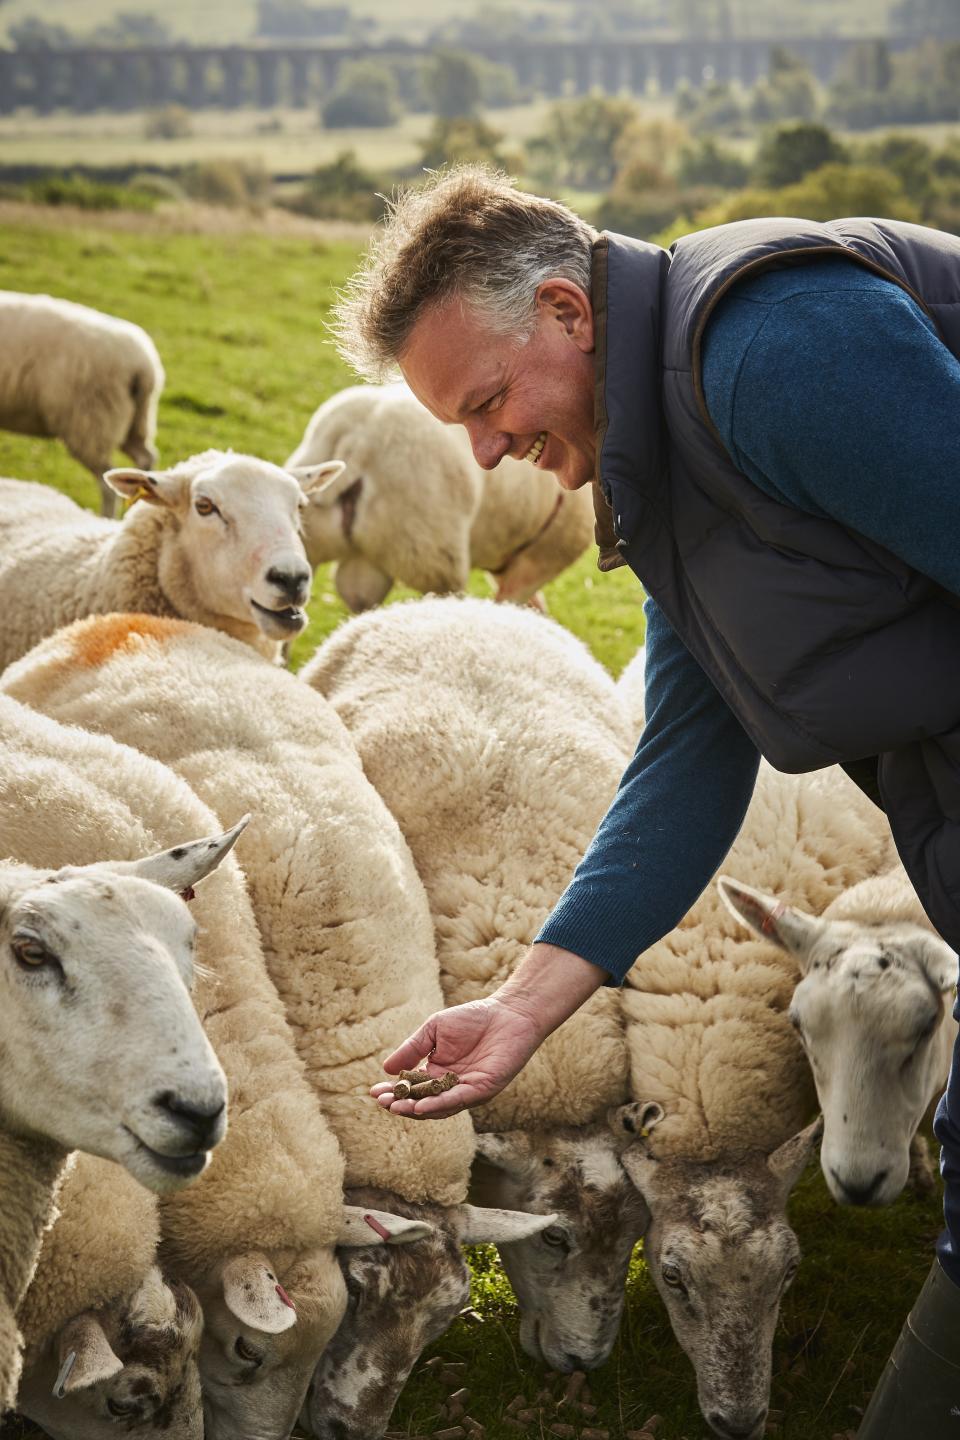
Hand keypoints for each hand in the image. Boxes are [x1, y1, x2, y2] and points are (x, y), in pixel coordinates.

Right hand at [370, 942, 606, 1118]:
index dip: (393, 1091)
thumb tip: (385, 1068)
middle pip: (421, 1101)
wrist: (508, 1013)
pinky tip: (421, 1106)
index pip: (411, 1086)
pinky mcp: (482, 1090)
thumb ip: (412, 1049)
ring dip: (416, 1109)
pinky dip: (438, 1105)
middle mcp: (450, 1086)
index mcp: (437, 1072)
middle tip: (383, 1103)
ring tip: (396, 1107)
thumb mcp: (434, 1030)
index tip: (373, 1092)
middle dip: (401, 1104)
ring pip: (437, 1107)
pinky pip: (457, 1101)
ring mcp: (466, 1091)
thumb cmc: (473, 1018)